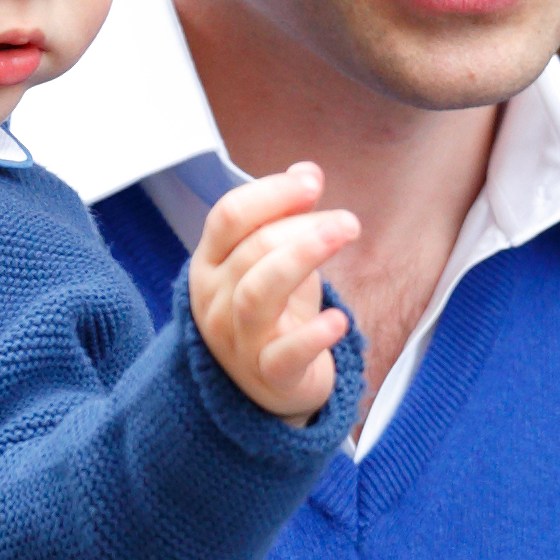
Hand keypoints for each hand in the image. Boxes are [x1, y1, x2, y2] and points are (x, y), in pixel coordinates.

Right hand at [188, 164, 358, 421]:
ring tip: (345, 235)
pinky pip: (284, 355)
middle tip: (348, 221)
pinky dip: (313, 336)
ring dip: (303, 257)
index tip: (313, 182)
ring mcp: (237, 341)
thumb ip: (287, 216)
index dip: (270, 193)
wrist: (269, 388)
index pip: (228, 217)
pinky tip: (339, 320)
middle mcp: (215, 301)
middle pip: (252, 251)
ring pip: (258, 294)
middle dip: (302, 227)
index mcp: (211, 263)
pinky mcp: (268, 376)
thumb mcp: (275, 260)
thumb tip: (306, 170)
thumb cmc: (274, 313)